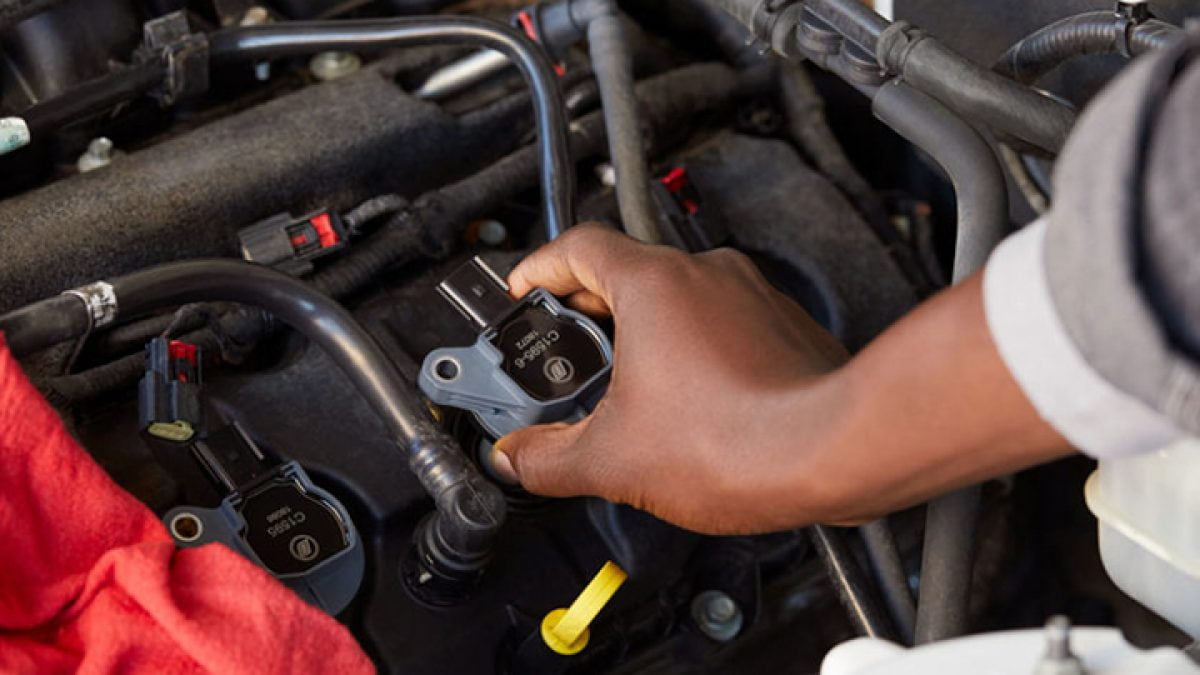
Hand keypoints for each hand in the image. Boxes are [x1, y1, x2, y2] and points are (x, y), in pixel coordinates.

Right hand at [493, 224, 1072, 535]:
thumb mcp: (612, 460)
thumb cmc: (739, 442)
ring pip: (682, 297)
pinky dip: (697, 348)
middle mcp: (708, 274)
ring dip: (648, 330)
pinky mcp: (786, 327)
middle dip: (591, 308)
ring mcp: (754, 296)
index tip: (526, 288)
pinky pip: (725, 322)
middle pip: (629, 270)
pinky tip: (692, 398)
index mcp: (654, 285)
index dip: (540, 267)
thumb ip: (547, 458)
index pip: (578, 247)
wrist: (837, 452)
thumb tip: (517, 458)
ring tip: (630, 383)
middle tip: (568, 347)